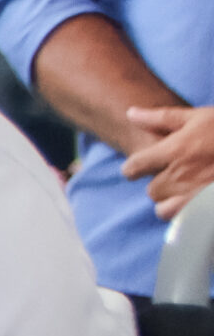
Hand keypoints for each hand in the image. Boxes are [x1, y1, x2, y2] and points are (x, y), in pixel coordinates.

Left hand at [124, 105, 213, 219]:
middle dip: (160, 184)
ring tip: (186, 192)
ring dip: (171, 202)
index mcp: (173, 152)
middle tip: (176, 176)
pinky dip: (188, 216)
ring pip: (164, 209)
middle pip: (151, 190)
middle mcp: (179, 176)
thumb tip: (130, 114)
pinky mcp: (205, 210)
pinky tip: (198, 203)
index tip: (140, 167)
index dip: (135, 168)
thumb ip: (161, 118)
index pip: (134, 167)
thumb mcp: (199, 117)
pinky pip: (185, 222)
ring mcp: (193, 196)